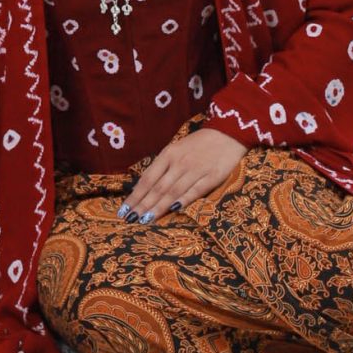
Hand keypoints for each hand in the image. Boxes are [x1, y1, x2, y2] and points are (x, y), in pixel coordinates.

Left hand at [121, 125, 245, 222]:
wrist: (227, 133)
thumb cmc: (199, 143)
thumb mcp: (177, 149)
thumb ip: (164, 167)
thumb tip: (146, 187)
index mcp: (169, 154)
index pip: (148, 178)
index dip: (136, 195)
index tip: (124, 209)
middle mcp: (179, 162)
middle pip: (158, 187)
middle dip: (143, 205)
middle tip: (130, 219)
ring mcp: (196, 170)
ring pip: (173, 191)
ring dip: (158, 207)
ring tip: (145, 220)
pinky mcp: (212, 176)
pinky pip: (195, 191)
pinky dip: (183, 200)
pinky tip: (173, 210)